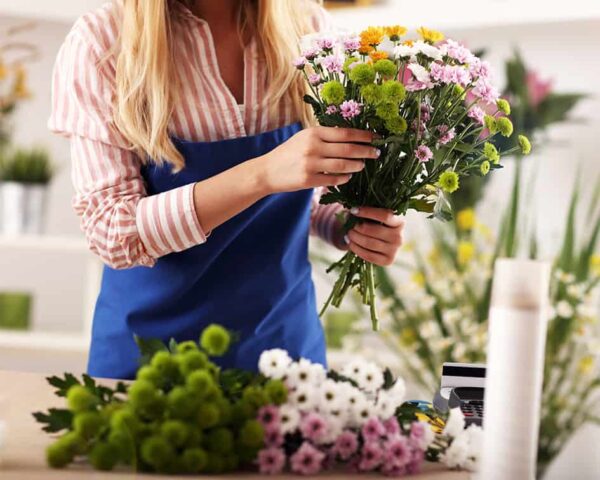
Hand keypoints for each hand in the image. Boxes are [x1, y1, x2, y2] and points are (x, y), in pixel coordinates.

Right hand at [259, 127, 379, 193]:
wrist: (267, 171)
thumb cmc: (289, 153)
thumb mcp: (304, 138)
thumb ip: (324, 136)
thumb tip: (351, 137)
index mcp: (314, 133)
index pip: (345, 133)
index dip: (364, 135)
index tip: (376, 138)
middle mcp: (313, 147)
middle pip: (348, 149)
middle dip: (366, 151)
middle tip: (377, 153)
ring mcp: (310, 164)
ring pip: (343, 165)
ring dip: (357, 165)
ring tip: (363, 165)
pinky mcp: (308, 180)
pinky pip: (333, 180)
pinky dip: (344, 178)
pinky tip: (348, 177)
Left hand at [344, 207, 404, 265]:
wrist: (383, 243)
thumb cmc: (377, 225)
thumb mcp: (375, 217)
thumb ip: (366, 213)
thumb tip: (349, 213)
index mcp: (399, 222)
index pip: (385, 216)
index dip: (367, 212)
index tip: (353, 210)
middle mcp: (399, 237)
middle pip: (374, 230)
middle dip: (358, 227)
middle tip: (349, 225)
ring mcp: (394, 250)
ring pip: (369, 243)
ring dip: (355, 237)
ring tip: (348, 233)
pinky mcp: (387, 261)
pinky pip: (368, 255)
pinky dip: (356, 248)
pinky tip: (350, 242)